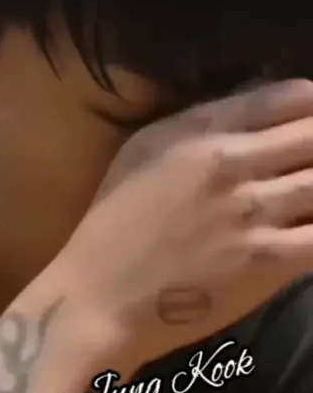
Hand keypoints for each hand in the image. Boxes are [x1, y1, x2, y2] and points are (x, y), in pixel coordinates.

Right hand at [56, 80, 312, 365]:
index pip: (285, 97)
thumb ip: (200, 122)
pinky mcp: (266, 263)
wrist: (100, 295)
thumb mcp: (145, 148)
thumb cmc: (116, 218)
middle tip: (312, 153)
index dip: (311, 102)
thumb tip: (253, 100)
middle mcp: (232, 164)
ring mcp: (253, 214)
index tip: (311, 113)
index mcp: (200, 131)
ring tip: (310, 184)